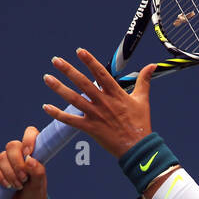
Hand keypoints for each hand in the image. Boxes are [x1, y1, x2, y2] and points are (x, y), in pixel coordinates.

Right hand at [0, 126, 48, 198]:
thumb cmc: (35, 193)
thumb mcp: (40, 184)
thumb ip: (38, 172)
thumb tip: (30, 160)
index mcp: (32, 152)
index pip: (30, 133)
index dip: (28, 139)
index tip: (29, 153)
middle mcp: (19, 153)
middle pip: (12, 146)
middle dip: (17, 164)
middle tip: (24, 178)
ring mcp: (6, 161)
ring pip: (2, 157)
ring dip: (10, 174)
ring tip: (18, 186)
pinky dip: (0, 177)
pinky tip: (7, 186)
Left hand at [42, 48, 157, 157]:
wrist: (138, 148)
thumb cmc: (141, 123)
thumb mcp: (143, 99)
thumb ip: (144, 80)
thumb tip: (152, 65)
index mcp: (116, 94)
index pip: (101, 73)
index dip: (90, 61)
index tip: (79, 51)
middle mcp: (104, 102)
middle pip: (83, 83)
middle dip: (68, 70)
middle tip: (55, 60)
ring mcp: (96, 115)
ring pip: (74, 99)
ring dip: (59, 88)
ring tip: (47, 78)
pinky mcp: (90, 128)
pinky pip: (71, 120)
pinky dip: (58, 114)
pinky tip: (46, 107)